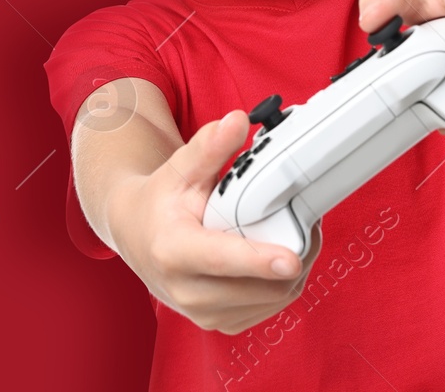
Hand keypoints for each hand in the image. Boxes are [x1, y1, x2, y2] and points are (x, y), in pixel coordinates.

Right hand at [106, 110, 324, 334]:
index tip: (291, 260)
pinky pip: (266, 310)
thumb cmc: (161, 200)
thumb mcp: (180, 169)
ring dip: (294, 273)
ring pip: (270, 301)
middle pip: (258, 286)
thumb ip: (210, 147)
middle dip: (293, 255)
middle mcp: (185, 290)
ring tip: (297, 237)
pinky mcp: (217, 323)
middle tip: (309, 224)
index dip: (258, 260)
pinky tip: (281, 259)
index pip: (221, 260)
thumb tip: (236, 122)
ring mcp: (202, 312)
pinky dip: (282, 287)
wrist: (136, 234)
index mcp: (173, 250)